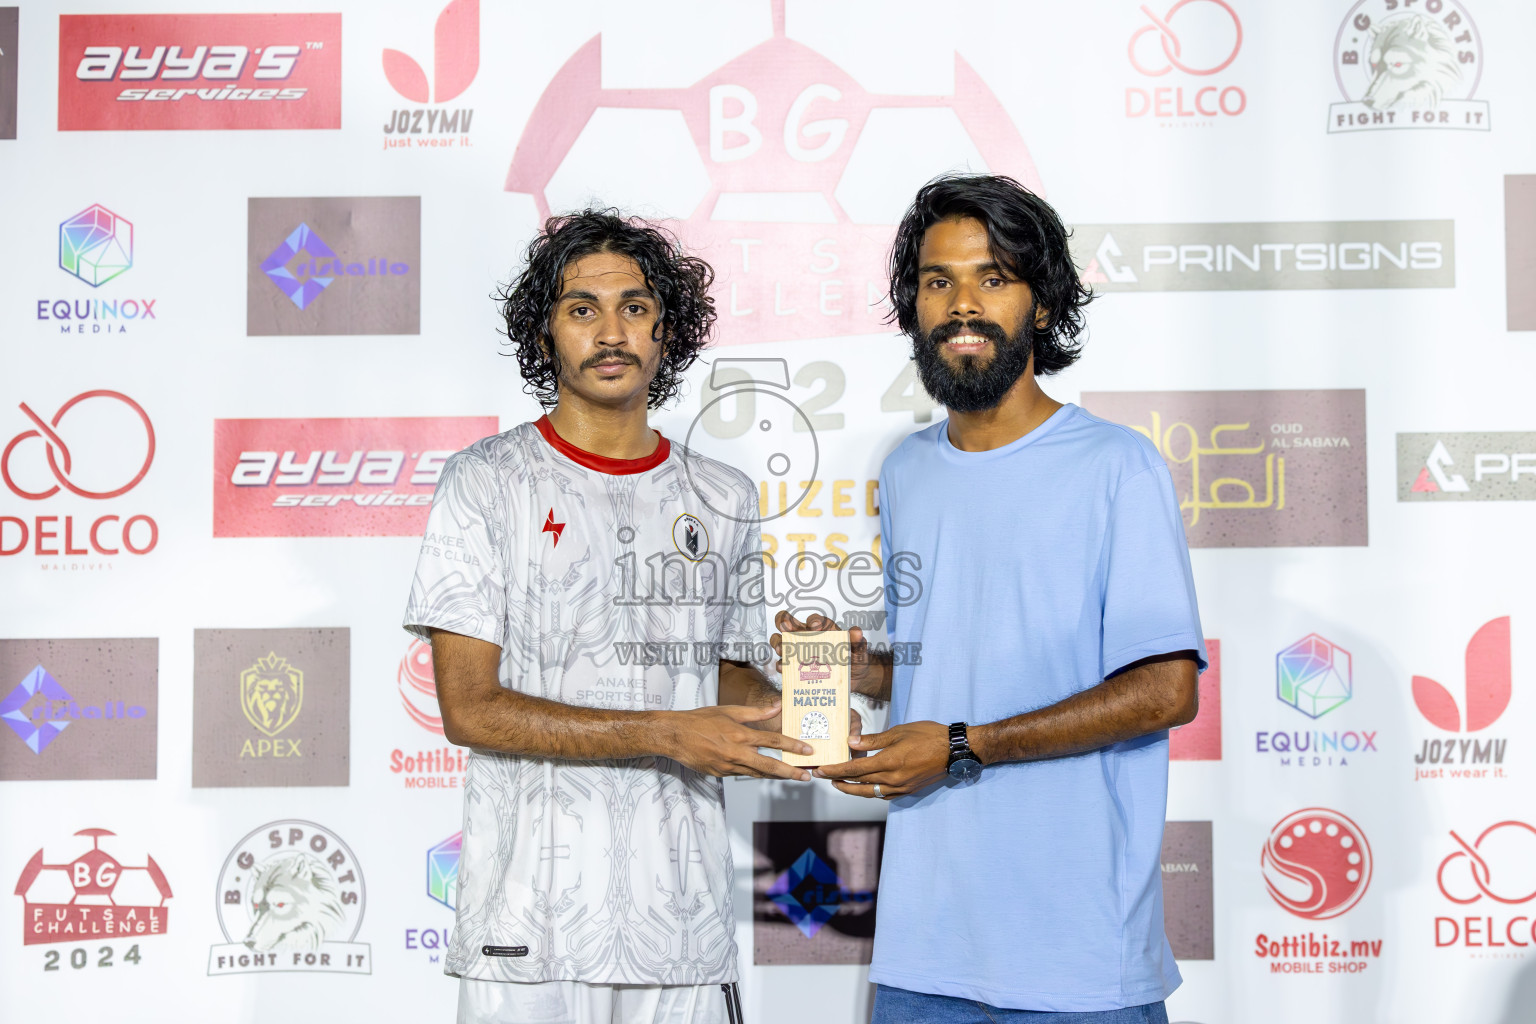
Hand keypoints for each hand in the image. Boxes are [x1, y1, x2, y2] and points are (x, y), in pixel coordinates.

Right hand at [658, 704, 813, 780]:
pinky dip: (754, 772)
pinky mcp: (720, 774)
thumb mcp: (728, 711)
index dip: (792, 745)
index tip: (807, 750)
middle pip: (769, 765)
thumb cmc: (700, 720)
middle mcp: (736, 752)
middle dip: (790, 772)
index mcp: (740, 734)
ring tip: (791, 776)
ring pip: (757, 773)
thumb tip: (777, 706)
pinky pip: (742, 774)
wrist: (674, 736)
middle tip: (806, 776)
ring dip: (775, 775)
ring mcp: (728, 766)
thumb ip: (755, 712)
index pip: (773, 740)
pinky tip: (764, 772)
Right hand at [771, 610, 883, 698]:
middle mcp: (807, 637)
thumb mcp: (858, 652)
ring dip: (778, 642)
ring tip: (782, 649)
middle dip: (784, 621)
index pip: (815, 620)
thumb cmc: (854, 661)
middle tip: (786, 627)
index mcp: (823, 630)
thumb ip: (857, 642)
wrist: (852, 681)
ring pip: (780, 640)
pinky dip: (781, 665)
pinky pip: (783, 664)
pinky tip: (784, 668)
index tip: (815, 627)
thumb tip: (856, 631)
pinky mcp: (795, 668)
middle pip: (789, 623)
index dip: (813, 620)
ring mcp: (798, 652)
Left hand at [814, 720, 948, 798]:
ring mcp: (901, 787)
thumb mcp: (898, 732)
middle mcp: (892, 779)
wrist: (954, 751)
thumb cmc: (928, 736)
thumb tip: (851, 743)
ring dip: (853, 789)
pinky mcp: (908, 790)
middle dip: (839, 781)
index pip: (854, 770)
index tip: (820, 770)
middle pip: (859, 784)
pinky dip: (871, 792)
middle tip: (823, 777)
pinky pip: (884, 795)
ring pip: (870, 793)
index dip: (834, 771)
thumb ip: (873, 740)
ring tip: (840, 784)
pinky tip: (865, 787)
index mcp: (888, 762)